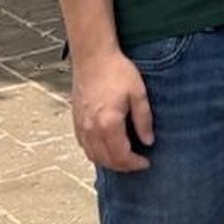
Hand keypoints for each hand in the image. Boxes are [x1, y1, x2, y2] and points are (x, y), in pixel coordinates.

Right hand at [71, 48, 154, 171]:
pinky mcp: (75, 120)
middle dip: (123, 166)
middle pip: (106, 160)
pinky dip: (95, 153)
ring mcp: (81, 125)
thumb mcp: (138, 93)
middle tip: (136, 163)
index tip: (146, 162)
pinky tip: (105, 148)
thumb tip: (148, 141)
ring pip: (93, 156)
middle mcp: (92, 129)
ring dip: (108, 162)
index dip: (135, 164)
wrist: (93, 56)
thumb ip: (144, 120)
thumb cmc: (116, 70)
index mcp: (109, 124)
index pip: (122, 156)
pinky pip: (84, 145)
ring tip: (123, 158)